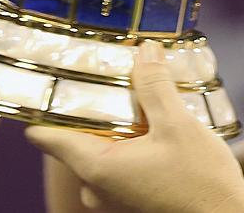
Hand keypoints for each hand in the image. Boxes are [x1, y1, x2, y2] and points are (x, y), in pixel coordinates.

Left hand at [25, 41, 243, 212]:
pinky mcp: (130, 192)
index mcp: (96, 167)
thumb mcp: (178, 124)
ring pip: (98, 145)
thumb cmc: (201, 181)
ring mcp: (112, 192)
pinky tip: (152, 117)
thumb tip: (144, 50)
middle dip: (89, 104)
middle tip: (106, 70)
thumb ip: (155, 86)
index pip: (44, 136)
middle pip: (73, 136)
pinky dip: (128, 135)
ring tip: (136, 89)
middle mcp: (96, 184)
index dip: (42, 104)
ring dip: (114, 119)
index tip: (49, 73)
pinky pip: (116, 157)